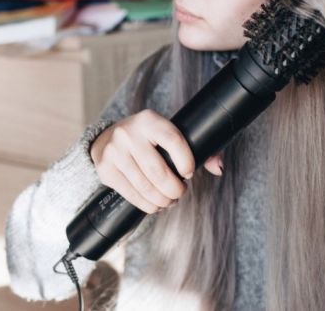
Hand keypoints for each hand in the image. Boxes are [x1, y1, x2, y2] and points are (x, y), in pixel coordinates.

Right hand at [89, 110, 223, 213]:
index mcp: (149, 120)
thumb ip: (199, 148)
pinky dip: (148, 205)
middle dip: (175, 189)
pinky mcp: (106, 169)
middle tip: (180, 193)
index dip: (185, 160)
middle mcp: (129, 134)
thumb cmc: (147, 139)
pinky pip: (132, 194)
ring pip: (145, 186)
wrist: (107, 138)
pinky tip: (155, 204)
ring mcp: (114, 152)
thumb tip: (218, 168)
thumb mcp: (168, 134)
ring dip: (162, 200)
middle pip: (158, 171)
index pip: (172, 139)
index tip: (188, 173)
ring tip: (169, 200)